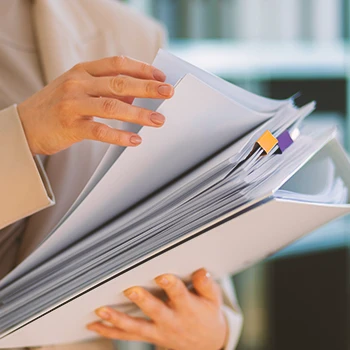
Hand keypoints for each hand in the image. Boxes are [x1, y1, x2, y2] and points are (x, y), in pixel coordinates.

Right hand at [17, 56, 173, 154]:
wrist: (25, 125)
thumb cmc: (56, 106)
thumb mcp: (78, 89)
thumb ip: (105, 89)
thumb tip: (135, 94)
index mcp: (82, 71)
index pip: (117, 63)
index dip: (141, 69)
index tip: (160, 76)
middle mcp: (78, 83)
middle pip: (120, 83)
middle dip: (148, 87)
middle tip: (168, 93)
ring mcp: (73, 104)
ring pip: (113, 106)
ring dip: (139, 113)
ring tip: (158, 120)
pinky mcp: (70, 126)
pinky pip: (100, 130)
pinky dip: (119, 136)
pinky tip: (135, 140)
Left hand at [87, 269, 227, 349]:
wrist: (207, 343)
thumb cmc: (208, 314)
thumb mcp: (213, 299)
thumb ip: (206, 285)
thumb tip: (200, 271)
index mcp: (188, 308)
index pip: (180, 295)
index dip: (171, 286)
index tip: (162, 276)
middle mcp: (171, 321)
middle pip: (155, 311)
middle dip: (142, 301)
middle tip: (130, 290)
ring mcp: (159, 332)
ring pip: (136, 327)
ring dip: (117, 319)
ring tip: (100, 310)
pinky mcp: (150, 337)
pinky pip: (127, 336)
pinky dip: (109, 332)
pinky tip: (94, 325)